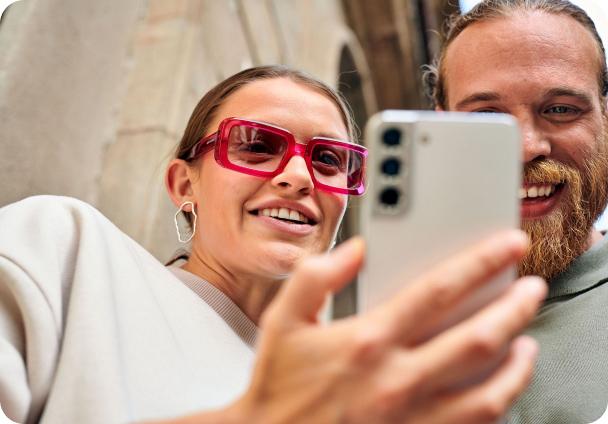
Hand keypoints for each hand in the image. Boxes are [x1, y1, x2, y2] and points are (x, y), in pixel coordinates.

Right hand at [233, 230, 544, 423]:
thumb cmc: (280, 386)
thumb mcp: (283, 321)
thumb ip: (316, 277)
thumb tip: (356, 249)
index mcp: (368, 340)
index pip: (438, 290)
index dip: (480, 262)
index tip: (507, 246)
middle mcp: (397, 378)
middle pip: (476, 338)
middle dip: (516, 307)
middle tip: (533, 288)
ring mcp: (412, 415)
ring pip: (488, 390)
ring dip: (517, 362)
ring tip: (527, 338)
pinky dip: (499, 402)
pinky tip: (502, 386)